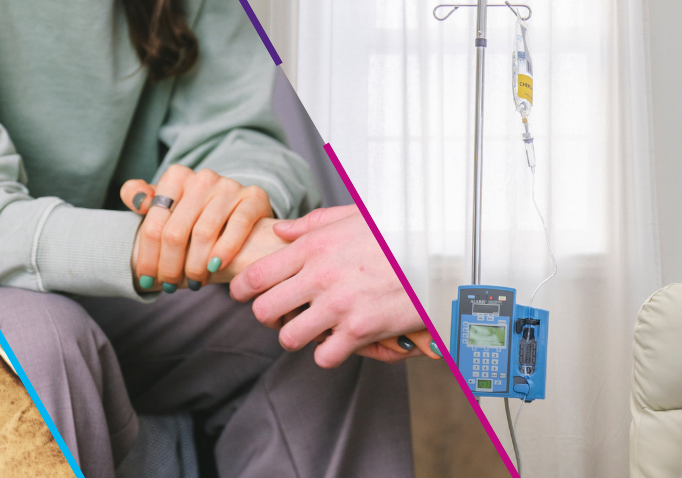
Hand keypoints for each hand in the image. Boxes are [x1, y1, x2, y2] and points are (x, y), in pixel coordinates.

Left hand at [121, 165, 272, 291]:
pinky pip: (237, 226)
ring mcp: (229, 186)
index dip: (147, 257)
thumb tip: (137, 200)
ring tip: (193, 282)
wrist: (238, 208)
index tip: (146, 280)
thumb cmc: (193, 213)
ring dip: (195, 266)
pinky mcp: (254, 197)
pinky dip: (225, 250)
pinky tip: (215, 268)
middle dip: (170, 266)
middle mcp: (202, 178)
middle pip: (175, 232)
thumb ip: (140, 197)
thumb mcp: (164, 203)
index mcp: (176, 177)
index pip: (154, 224)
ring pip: (204, 233)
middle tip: (170, 286)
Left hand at [230, 205, 424, 366]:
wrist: (441, 251)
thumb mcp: (354, 217)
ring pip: (289, 337)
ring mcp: (339, 305)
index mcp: (314, 247)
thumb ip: (313, 224)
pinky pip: (325, 356)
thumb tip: (281, 231)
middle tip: (279, 316)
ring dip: (296, 338)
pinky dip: (328, 354)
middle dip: (266, 317)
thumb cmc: (399, 232)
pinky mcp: (360, 329)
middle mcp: (320, 276)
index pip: (256, 275)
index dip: (240, 290)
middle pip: (264, 310)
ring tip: (309, 331)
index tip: (241, 295)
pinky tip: (337, 342)